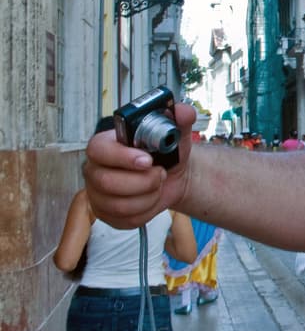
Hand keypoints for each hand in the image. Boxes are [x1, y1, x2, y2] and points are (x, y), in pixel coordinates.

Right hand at [82, 101, 195, 228]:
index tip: (147, 160)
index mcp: (105, 144)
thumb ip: (179, 119)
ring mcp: (97, 193)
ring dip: (148, 196)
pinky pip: (125, 219)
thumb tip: (184, 111)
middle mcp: (95, 169)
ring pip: (118, 204)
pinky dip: (147, 211)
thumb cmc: (167, 152)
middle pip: (107, 182)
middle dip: (143, 181)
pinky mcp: (106, 213)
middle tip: (161, 174)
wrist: (172, 175)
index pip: (98, 150)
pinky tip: (152, 198)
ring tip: (158, 184)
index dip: (122, 157)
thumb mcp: (176, 133)